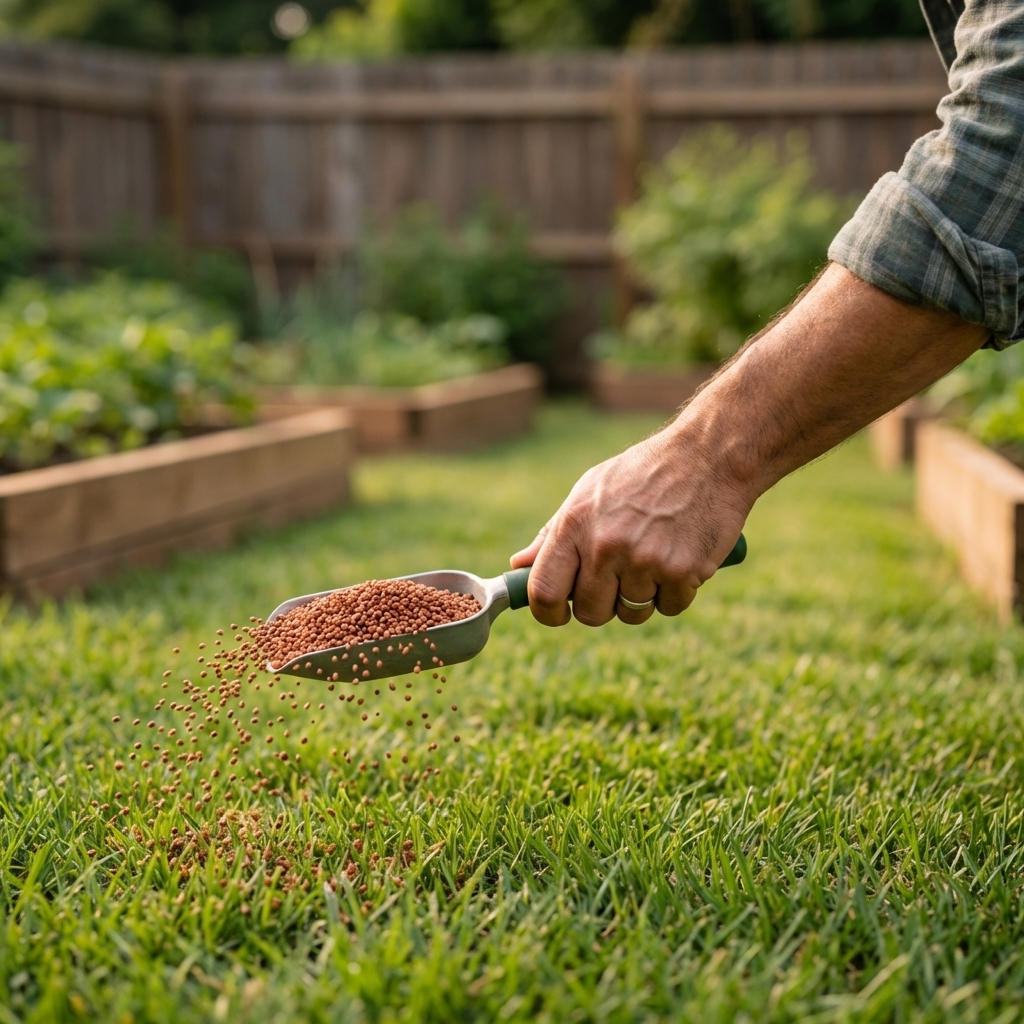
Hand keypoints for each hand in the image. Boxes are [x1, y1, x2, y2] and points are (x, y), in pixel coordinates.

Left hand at [509, 420, 751, 626]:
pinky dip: (676, 592)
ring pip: (632, 613)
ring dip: (643, 597)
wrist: (708, 456)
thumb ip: (553, 533)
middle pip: (590, 612)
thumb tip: (519, 566)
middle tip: (619, 579)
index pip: (544, 591)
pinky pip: (670, 607)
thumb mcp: (590, 491)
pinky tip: (680, 558)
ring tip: (654, 559)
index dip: (548, 613)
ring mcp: (644, 561)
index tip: (559, 613)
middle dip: (603, 604)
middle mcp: (605, 546)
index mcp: (574, 524)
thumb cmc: (644, 474)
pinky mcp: (682, 572)